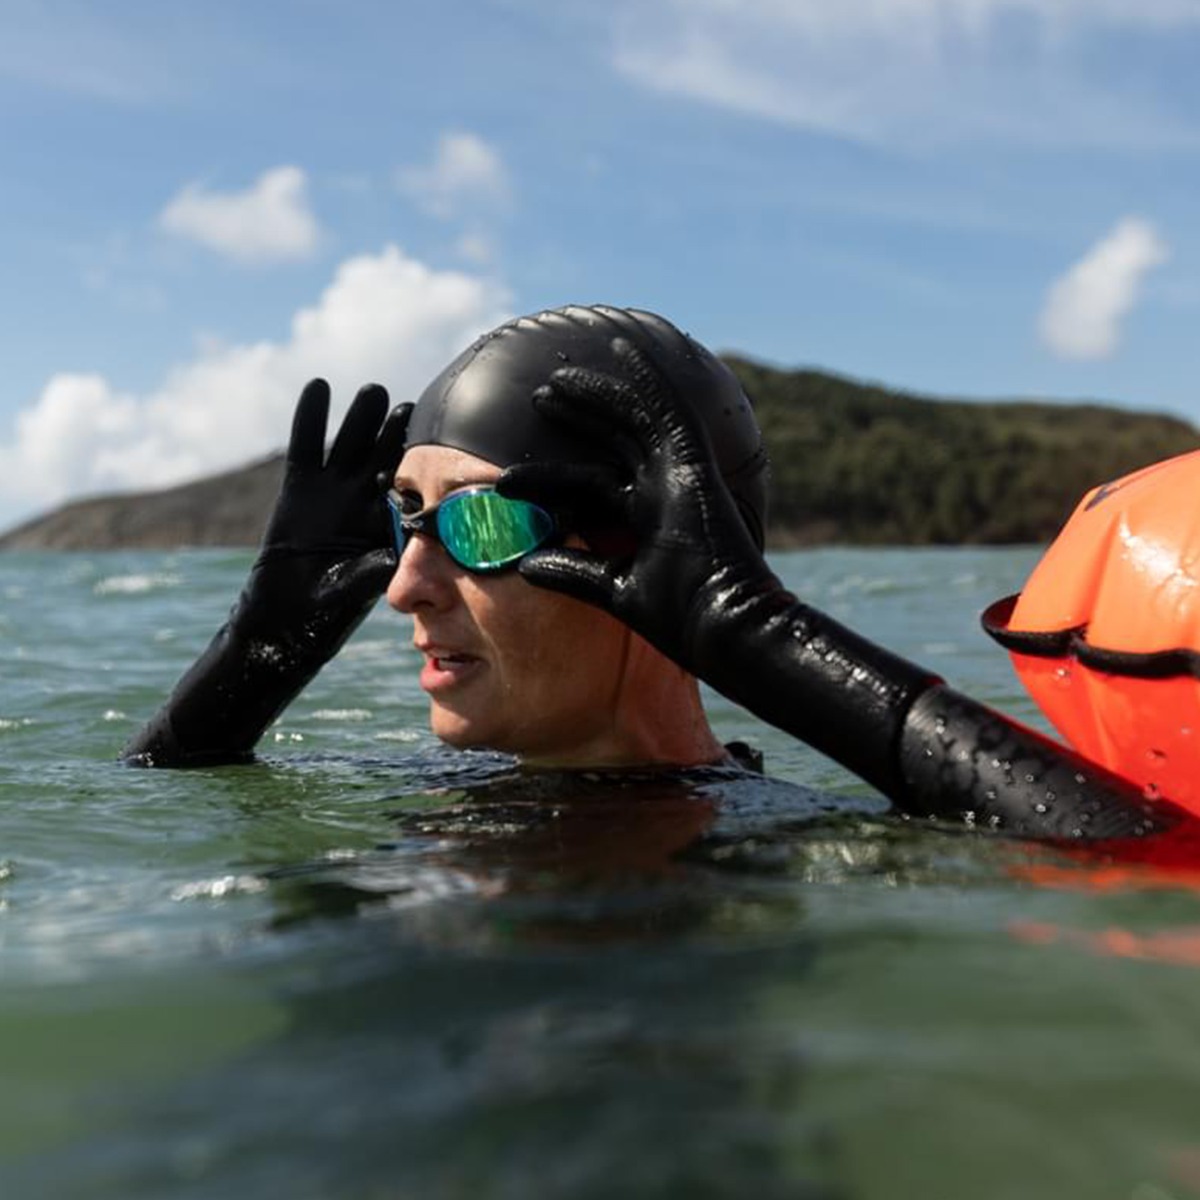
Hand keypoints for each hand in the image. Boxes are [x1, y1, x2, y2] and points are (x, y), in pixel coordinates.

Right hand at [235, 378, 410, 657]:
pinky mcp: (300, 485)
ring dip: (361, 418)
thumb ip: (374, 568)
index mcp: (384, 522)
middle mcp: (363, 500)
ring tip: (374, 391)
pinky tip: (319, 386)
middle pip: (381, 457)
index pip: (403, 486)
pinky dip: (311, 416)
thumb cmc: (327, 607)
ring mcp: (332, 489)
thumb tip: (395, 555)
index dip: (416, 464)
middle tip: (410, 407)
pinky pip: (306, 445)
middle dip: (395, 433)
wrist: (286, 613)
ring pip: (350, 444)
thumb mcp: (354, 587)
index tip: (435, 442)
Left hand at [498, 337, 935, 796]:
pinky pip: (666, 410)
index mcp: (650, 518)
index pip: (594, 484)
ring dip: (597, 394)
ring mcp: (680, 476)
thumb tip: (525, 564)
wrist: (728, 629)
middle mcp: (665, 490)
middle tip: (540, 396)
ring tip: (555, 379)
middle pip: (615, 439)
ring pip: (636, 417)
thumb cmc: (682, 619)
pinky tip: (623, 349)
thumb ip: (574, 572)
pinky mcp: (693, 467)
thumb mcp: (613, 590)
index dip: (553, 478)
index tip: (506, 483)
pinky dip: (645, 380)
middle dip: (579, 415)